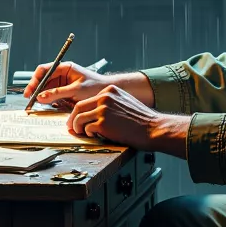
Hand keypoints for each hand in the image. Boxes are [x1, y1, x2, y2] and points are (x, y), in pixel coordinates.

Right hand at [25, 59, 104, 107]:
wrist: (106, 93)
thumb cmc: (95, 87)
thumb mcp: (76, 90)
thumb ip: (58, 93)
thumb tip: (41, 96)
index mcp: (65, 68)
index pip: (44, 70)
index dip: (35, 80)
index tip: (30, 90)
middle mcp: (62, 74)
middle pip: (43, 79)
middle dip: (35, 89)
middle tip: (29, 99)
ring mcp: (62, 83)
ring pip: (46, 88)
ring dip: (41, 95)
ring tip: (35, 103)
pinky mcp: (64, 92)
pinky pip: (52, 95)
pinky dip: (48, 100)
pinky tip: (45, 104)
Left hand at [68, 83, 189, 156]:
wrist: (153, 129)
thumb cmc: (142, 120)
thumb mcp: (125, 102)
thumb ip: (110, 103)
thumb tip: (94, 112)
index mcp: (110, 90)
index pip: (87, 99)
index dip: (79, 111)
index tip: (77, 118)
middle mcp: (105, 97)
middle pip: (78, 107)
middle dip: (72, 119)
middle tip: (72, 127)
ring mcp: (103, 110)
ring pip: (79, 118)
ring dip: (78, 128)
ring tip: (83, 133)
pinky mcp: (103, 123)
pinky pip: (86, 129)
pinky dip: (88, 134)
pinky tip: (95, 136)